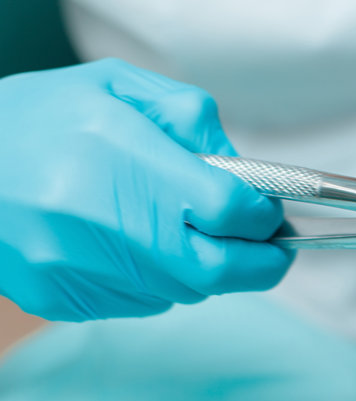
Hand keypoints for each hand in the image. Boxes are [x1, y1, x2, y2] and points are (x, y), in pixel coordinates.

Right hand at [0, 58, 292, 320]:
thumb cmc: (33, 118)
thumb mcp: (115, 88)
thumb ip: (189, 121)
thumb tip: (242, 171)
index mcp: (123, 160)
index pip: (230, 211)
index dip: (262, 215)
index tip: (267, 211)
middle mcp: (105, 224)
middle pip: (220, 270)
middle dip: (257, 262)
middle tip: (265, 247)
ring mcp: (83, 270)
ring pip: (183, 291)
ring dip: (201, 267)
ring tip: (175, 230)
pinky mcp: (64, 300)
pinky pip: (140, 303)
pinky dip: (155, 279)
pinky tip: (128, 245)